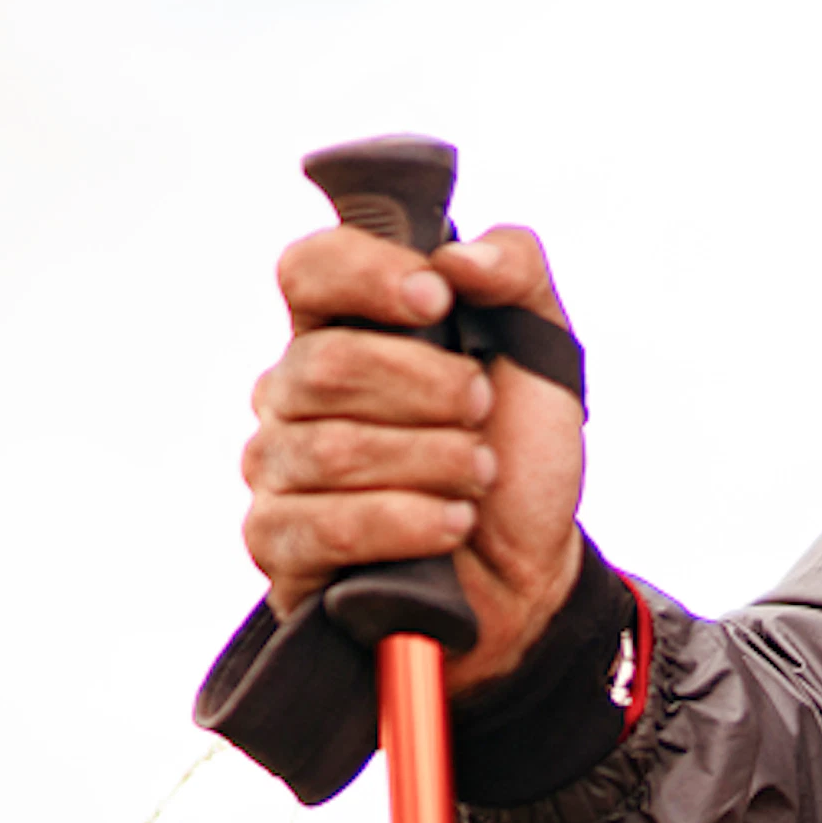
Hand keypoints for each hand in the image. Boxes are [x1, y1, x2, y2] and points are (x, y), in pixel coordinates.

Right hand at [243, 223, 588, 688]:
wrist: (532, 566)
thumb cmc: (519, 448)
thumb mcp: (543, 347)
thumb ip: (516, 271)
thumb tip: (461, 256)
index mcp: (344, 327)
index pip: (308, 269)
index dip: (365, 275)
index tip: (435, 298)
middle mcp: (293, 391)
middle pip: (328, 364)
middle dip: (429, 388)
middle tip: (482, 410)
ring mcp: (278, 469)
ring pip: (331, 449)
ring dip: (431, 462)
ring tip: (478, 478)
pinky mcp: (279, 545)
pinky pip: (325, 525)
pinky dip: (405, 523)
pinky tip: (450, 526)